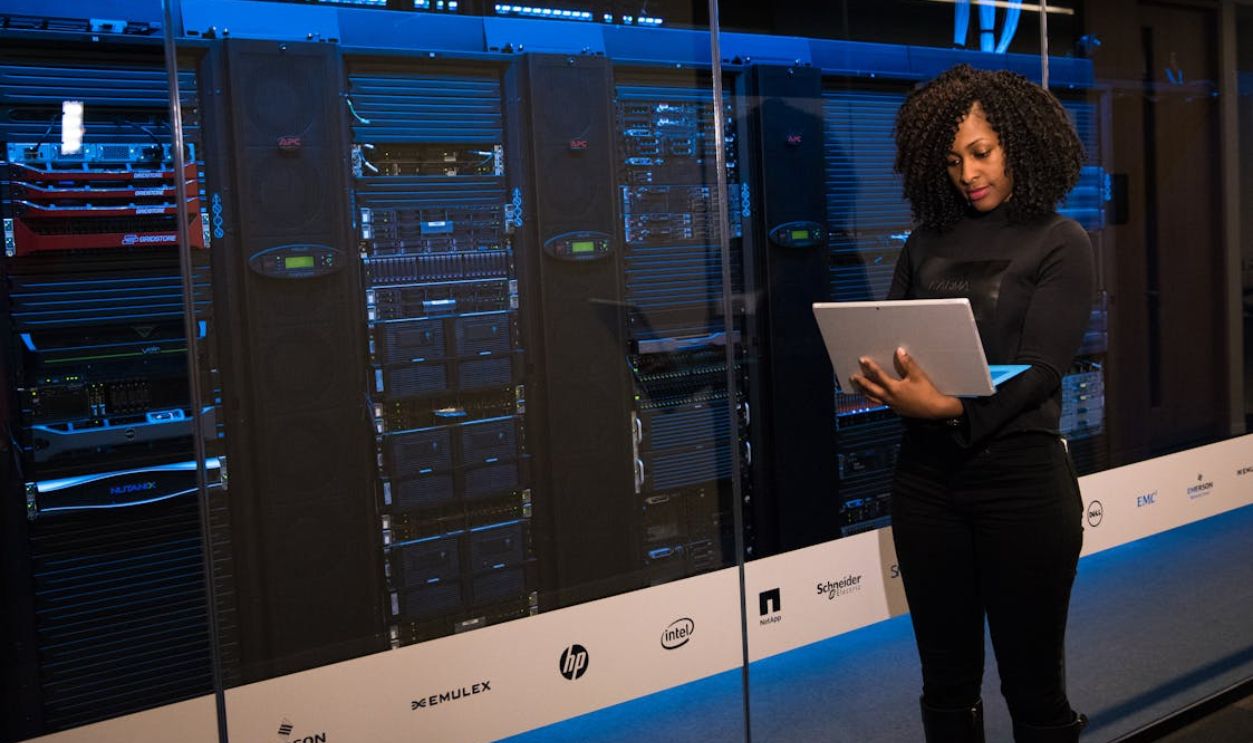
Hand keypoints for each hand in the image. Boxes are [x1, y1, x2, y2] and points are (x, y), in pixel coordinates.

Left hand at [849, 348, 963, 419]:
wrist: (935, 410)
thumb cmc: (927, 392)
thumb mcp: (918, 375)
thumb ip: (907, 363)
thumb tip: (899, 351)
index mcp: (893, 388)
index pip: (878, 375)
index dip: (870, 367)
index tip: (862, 360)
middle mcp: (890, 398)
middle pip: (872, 389)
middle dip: (862, 382)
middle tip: (853, 377)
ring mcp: (893, 405)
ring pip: (875, 399)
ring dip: (866, 393)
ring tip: (860, 389)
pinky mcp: (897, 410)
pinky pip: (883, 403)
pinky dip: (876, 399)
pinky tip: (876, 397)